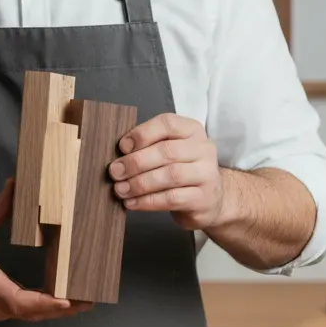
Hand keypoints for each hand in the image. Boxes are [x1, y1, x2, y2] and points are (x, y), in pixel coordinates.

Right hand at [0, 179, 92, 322]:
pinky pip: (26, 310)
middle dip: (62, 308)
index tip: (68, 299)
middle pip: (33, 312)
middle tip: (90, 298)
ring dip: (57, 309)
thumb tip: (17, 184)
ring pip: (31, 314)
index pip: (20, 301)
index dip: (45, 302)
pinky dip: (46, 305)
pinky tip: (65, 296)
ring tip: (84, 298)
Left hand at [108, 113, 225, 230]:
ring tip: (120, 190)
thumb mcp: (171, 151)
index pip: (167, 124)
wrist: (210, 201)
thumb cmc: (182, 171)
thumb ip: (150, 147)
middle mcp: (203, 149)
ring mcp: (207, 174)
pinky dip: (148, 201)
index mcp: (192, 130)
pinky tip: (132, 203)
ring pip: (170, 175)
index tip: (122, 147)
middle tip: (115, 172)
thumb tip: (119, 155)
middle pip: (167, 151)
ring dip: (140, 183)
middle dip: (136, 162)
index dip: (142, 134)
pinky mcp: (203, 199)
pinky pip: (172, 198)